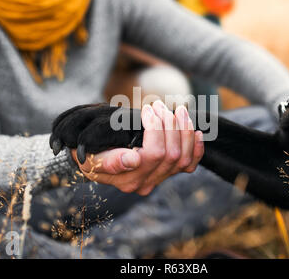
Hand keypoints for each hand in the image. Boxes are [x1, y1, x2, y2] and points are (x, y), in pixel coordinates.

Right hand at [71, 101, 204, 195]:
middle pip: (171, 153)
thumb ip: (110, 161)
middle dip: (168, 124)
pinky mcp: (168, 173)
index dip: (156, 129)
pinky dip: (197, 148)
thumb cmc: (91, 154)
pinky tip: (196, 132)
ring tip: (176, 110)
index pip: (153, 154)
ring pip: (183, 157)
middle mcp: (146, 183)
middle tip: (157, 105)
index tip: (146, 110)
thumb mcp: (92, 157)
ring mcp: (159, 179)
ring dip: (183, 130)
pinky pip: (190, 165)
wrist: (94, 161)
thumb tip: (132, 160)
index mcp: (128, 179)